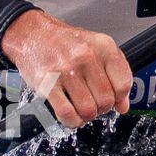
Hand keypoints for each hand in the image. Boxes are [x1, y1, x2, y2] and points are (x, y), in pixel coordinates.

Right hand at [1, 8, 133, 125]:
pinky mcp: (47, 83)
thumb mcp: (97, 49)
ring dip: (86, 116)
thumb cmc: (64, 42)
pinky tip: (71, 116)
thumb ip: (115, 74)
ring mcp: (66, 70)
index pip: (123, 84)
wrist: (32, 34)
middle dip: (101, 108)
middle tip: (93, 103)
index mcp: (103, 47)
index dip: (119, 98)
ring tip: (81, 108)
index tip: (113, 100)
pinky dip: (72, 121)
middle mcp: (86, 56)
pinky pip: (67, 113)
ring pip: (88, 110)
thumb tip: (123, 105)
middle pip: (106, 100)